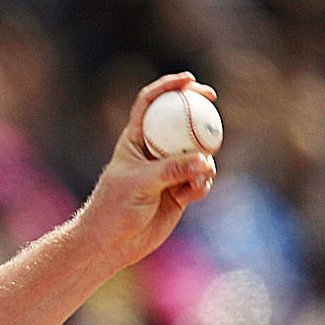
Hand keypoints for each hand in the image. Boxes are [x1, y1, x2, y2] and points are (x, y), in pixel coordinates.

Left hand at [75, 72, 217, 268]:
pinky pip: (201, 179)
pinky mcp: (180, 190)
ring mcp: (169, 170)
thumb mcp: (141, 184)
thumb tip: (204, 160)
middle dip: (200, 112)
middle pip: (181, 122)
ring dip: (203, 162)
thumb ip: (172, 170)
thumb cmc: (113, 210)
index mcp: (135, 139)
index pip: (150, 104)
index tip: (189, 79)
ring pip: (198, 153)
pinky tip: (190, 195)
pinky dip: (201, 184)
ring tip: (195, 181)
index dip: (169, 86)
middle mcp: (153, 151)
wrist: (111, 244)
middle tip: (212, 104)